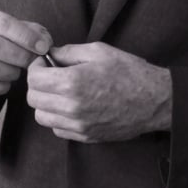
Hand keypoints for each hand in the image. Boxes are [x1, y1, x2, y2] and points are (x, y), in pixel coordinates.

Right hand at [0, 6, 51, 114]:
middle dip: (20, 56)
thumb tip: (45, 43)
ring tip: (17, 71)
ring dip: (10, 72)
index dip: (25, 36)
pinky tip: (6, 82)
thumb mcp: (14, 31)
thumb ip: (33, 32)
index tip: (43, 47)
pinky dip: (1, 86)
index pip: (2, 22)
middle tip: (33, 62)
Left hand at [26, 42, 171, 141]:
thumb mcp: (99, 51)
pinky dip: (58, 118)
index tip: (44, 63)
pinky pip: (57, 129)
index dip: (35, 67)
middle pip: (33, 99)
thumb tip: (50, 54)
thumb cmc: (129, 72)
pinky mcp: (85, 136)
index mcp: (73, 82)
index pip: (34, 79)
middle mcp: (71, 107)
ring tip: (60, 91)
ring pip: (42, 117)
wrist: (154, 100)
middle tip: (50, 75)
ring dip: (45, 102)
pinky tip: (71, 105)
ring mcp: (78, 125)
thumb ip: (69, 52)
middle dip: (38, 84)